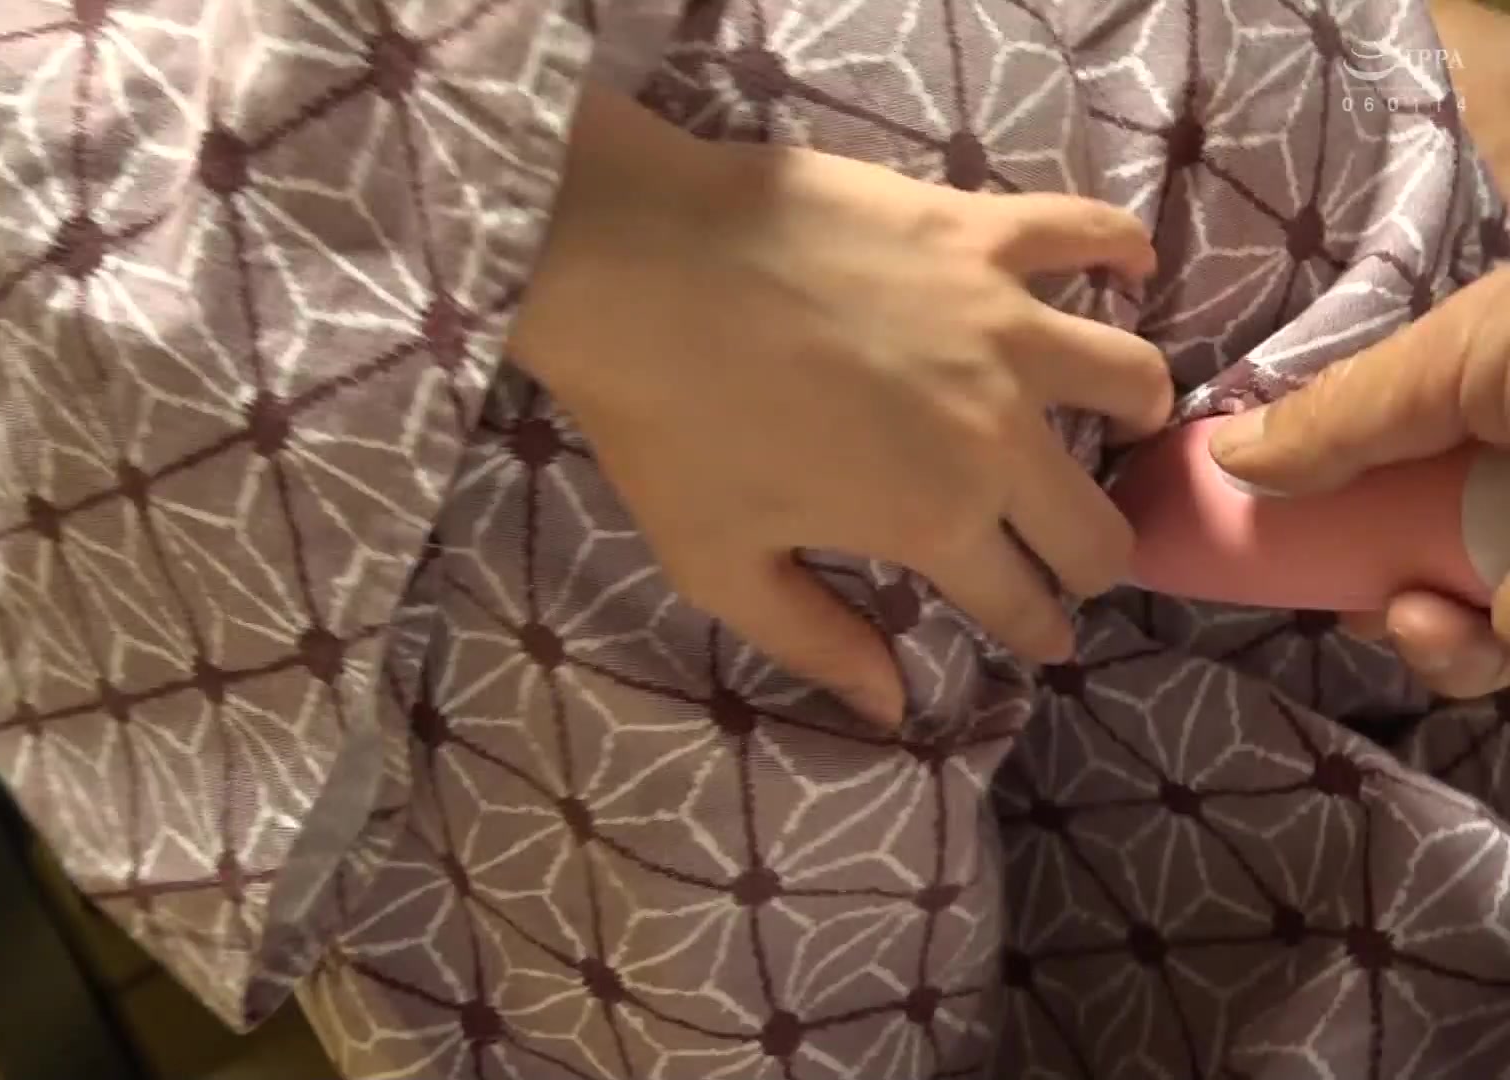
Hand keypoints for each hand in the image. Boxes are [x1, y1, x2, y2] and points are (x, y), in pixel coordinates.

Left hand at [508, 89, 1173, 726]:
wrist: (635, 267)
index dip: (1038, 631)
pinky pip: (1087, 231)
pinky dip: (1119, 249)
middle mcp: (995, 431)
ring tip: (1117, 419)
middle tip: (1072, 555)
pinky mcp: (979, 231)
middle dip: (1091, 558)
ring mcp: (1000, 323)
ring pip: (1128, 378)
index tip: (1042, 636)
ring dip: (1132, 415)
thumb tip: (892, 710)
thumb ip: (816, 641)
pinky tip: (1130, 264)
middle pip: (1093, 518)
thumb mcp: (720, 567)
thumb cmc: (666, 425)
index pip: (1022, 602)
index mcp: (934, 520)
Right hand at [1210, 268, 1509, 697]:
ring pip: (1431, 612)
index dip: (1313, 473)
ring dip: (1403, 624)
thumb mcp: (1461, 354)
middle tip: (1320, 573)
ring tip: (1413, 611)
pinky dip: (1451, 655)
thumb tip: (1225, 454)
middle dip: (1348, 562)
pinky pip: (1477, 658)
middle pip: (1393, 532)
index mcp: (1480, 390)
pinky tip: (1449, 628)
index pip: (1378, 437)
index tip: (1241, 503)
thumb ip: (1342, 409)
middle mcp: (1495, 469)